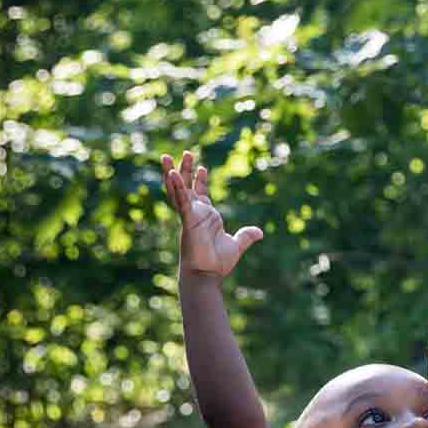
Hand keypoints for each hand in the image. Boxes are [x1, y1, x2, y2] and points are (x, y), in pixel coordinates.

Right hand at [161, 150, 262, 275]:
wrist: (208, 274)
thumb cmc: (217, 262)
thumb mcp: (236, 245)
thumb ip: (246, 236)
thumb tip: (259, 232)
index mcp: (205, 217)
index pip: (200, 194)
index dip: (200, 181)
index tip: (202, 168)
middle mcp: (195, 214)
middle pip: (186, 187)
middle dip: (184, 170)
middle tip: (186, 153)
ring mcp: (189, 216)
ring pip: (177, 191)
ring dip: (173, 173)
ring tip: (167, 157)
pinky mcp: (187, 221)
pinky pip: (181, 202)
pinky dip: (177, 188)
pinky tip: (172, 174)